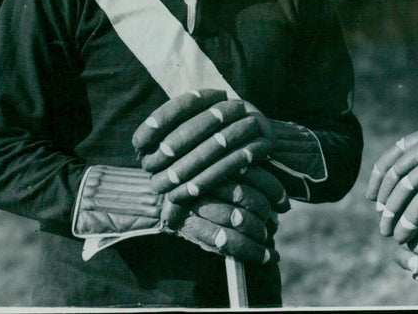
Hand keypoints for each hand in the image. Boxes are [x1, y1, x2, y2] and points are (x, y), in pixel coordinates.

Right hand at [73, 166, 278, 264]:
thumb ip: (225, 166)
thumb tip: (262, 177)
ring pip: (238, 220)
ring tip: (271, 245)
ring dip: (259, 235)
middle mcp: (204, 179)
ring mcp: (194, 202)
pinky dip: (247, 251)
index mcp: (210, 160)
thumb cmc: (171, 176)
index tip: (285, 201)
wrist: (132, 193)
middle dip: (268, 212)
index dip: (273, 188)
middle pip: (248, 196)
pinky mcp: (186, 225)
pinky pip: (224, 242)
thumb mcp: (198, 163)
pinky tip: (261, 256)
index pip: (251, 173)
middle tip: (279, 221)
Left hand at [131, 89, 272, 202]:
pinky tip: (189, 192)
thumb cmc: (212, 146)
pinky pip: (235, 162)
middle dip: (173, 147)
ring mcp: (253, 123)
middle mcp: (236, 105)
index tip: (139, 143)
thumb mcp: (192, 133)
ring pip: (218, 144)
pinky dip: (210, 179)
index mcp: (216, 97)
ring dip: (190, 167)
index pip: (186, 102)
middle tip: (149, 168)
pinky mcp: (264, 144)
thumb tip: (138, 145)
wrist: (257, 149)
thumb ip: (168, 134)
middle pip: (202, 122)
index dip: (162, 119)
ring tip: (166, 186)